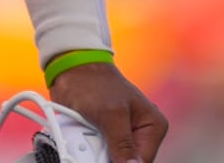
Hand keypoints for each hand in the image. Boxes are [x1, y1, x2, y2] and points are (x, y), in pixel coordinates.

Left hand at [48, 60, 167, 162]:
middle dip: (106, 157)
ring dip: (93, 153)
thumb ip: (123, 144)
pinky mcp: (106, 138)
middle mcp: (140, 134)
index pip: (143, 162)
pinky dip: (86, 150)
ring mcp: (122, 137)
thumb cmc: (95, 83)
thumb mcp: (111, 114)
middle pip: (126, 162)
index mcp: (152, 126)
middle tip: (92, 144)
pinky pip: (97, 155)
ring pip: (109, 160)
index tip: (102, 159)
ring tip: (83, 135)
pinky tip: (79, 134)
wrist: (71, 70)